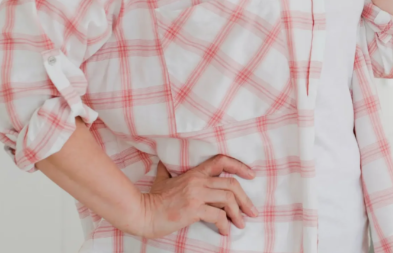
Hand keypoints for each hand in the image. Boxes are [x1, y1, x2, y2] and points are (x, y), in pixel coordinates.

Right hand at [135, 155, 257, 238]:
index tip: (252, 176)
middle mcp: (198, 181)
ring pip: (228, 199)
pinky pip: (218, 215)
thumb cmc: (152, 199)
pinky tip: (225, 231)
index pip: (222, 161)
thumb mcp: (162, 179)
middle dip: (245, 199)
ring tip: (241, 224)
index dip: (240, 166)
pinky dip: (225, 224)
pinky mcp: (193, 209)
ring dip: (238, 213)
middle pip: (232, 184)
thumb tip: (164, 162)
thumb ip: (167, 170)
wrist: (141, 213)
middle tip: (252, 212)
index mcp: (194, 173)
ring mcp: (196, 194)